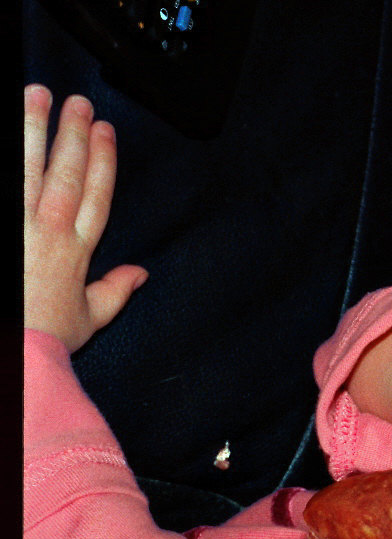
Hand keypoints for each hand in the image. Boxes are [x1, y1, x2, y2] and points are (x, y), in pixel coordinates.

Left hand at [23, 85, 146, 351]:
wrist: (15, 351)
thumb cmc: (47, 338)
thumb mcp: (89, 319)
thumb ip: (115, 291)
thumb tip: (141, 273)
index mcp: (78, 252)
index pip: (96, 194)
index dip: (102, 160)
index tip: (104, 130)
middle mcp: (50, 232)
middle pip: (65, 172)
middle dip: (72, 133)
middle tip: (75, 101)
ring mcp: (20, 227)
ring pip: (30, 168)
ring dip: (35, 129)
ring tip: (37, 96)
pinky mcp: (1, 227)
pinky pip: (3, 183)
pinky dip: (6, 156)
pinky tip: (9, 131)